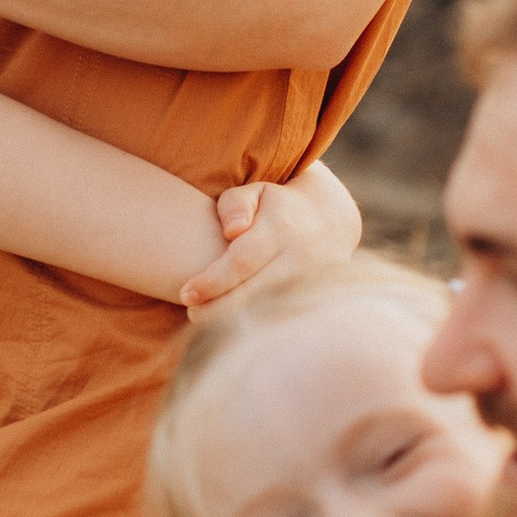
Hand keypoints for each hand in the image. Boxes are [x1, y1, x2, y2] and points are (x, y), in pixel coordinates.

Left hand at [178, 156, 363, 312]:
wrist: (330, 220)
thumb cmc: (276, 206)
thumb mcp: (254, 192)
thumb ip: (234, 205)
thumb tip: (232, 231)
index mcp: (281, 228)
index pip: (241, 262)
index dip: (211, 283)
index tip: (186, 294)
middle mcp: (301, 256)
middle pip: (253, 293)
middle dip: (217, 308)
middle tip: (192, 311)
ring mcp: (313, 281)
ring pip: (268, 311)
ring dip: (233, 321)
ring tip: (205, 317)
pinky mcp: (318, 298)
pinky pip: (283, 319)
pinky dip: (256, 325)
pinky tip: (233, 324)